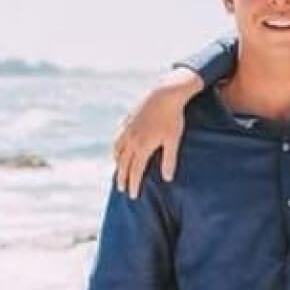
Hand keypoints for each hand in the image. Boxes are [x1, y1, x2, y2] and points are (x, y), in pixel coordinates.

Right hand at [114, 68, 202, 198]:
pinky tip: (118, 150)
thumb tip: (167, 179)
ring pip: (117, 151)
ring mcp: (127, 129)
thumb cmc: (172, 118)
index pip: (135, 171)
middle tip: (122, 189)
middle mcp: (131, 140)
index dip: (133, 184)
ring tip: (118, 172)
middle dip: (122, 178)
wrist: (164, 93)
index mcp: (142, 146)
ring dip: (117, 164)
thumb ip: (169, 160)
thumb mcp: (173, 140)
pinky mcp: (127, 120)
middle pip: (123, 164)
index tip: (132, 196)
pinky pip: (117, 138)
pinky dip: (116, 148)